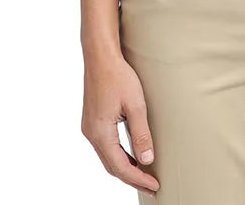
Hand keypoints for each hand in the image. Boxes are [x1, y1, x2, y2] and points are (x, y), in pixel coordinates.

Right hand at [81, 49, 159, 196]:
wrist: (100, 56)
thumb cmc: (118, 76)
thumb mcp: (135, 105)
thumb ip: (141, 134)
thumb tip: (147, 160)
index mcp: (100, 133)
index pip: (120, 167)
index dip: (138, 179)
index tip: (155, 186)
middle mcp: (91, 134)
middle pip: (112, 166)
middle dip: (132, 178)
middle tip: (152, 186)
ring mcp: (90, 128)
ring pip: (108, 157)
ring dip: (125, 168)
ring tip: (144, 175)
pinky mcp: (92, 121)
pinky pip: (106, 146)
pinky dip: (119, 155)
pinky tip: (131, 155)